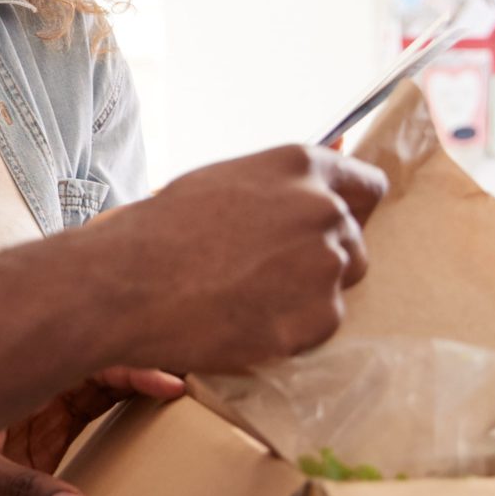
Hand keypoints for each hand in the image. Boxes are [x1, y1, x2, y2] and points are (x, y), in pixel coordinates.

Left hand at [0, 367, 183, 495]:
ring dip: (131, 415)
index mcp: (11, 375)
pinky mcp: (29, 465)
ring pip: (95, 412)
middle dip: (142, 380)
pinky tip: (135, 470)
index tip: (169, 381)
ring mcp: (32, 430)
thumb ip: (23, 488)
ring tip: (178, 423)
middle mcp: (27, 397)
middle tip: (190, 391)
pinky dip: (105, 464)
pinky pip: (79, 459)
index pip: (82, 358)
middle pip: (98, 377)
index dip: (129, 365)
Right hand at [85, 145, 387, 374]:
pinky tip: (243, 321)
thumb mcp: (224, 183)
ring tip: (246, 297)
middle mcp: (324, 209)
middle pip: (353, 242)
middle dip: (320, 258)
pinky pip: (320, 328)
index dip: (352, 209)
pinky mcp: (317, 319)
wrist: (126, 284)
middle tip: (265, 273)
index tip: (337, 227)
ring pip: (338, 286)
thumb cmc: (160, 230)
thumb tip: (311, 199)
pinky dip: (290, 330)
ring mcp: (325, 265)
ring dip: (306, 295)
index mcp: (301, 166)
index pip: (368, 185)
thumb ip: (278, 189)